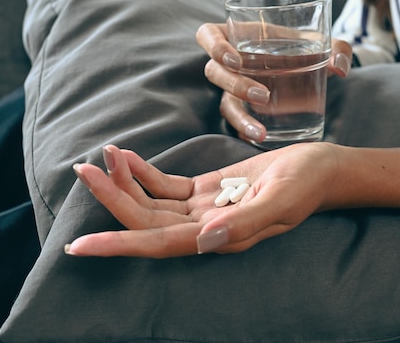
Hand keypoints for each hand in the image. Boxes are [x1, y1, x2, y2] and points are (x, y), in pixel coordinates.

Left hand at [66, 142, 337, 257]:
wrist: (321, 168)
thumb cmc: (305, 183)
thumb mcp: (280, 199)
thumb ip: (243, 223)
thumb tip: (203, 241)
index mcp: (219, 236)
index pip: (157, 244)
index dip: (118, 244)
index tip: (79, 246)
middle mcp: (204, 227)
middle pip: (146, 219)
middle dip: (112, 197)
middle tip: (83, 170)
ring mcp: (203, 209)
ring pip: (152, 201)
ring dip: (124, 181)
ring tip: (104, 154)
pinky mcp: (206, 190)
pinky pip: (166, 185)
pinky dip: (144, 172)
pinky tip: (126, 156)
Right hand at [196, 23, 352, 142]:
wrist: (311, 69)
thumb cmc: (306, 47)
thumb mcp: (323, 43)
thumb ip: (337, 48)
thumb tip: (339, 66)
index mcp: (239, 36)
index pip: (208, 35)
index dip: (214, 46)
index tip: (235, 60)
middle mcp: (230, 63)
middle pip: (214, 72)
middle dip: (235, 85)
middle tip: (263, 96)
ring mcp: (233, 88)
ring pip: (224, 103)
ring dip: (240, 117)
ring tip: (261, 131)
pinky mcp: (242, 110)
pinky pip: (236, 123)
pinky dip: (247, 131)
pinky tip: (262, 139)